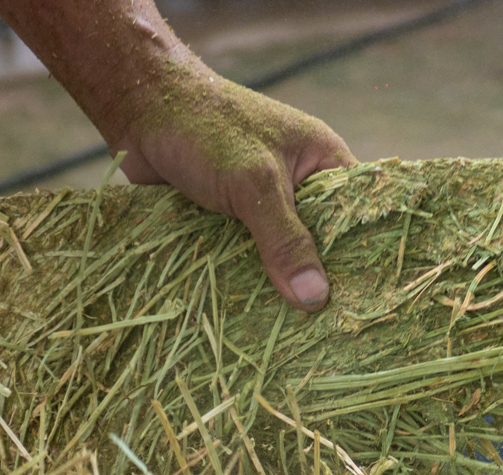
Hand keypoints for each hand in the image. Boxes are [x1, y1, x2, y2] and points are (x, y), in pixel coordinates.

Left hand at [108, 66, 355, 311]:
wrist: (138, 108)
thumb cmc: (206, 130)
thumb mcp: (254, 183)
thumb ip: (285, 240)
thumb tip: (316, 300)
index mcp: (321, 160)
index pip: (358, 214)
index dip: (363, 256)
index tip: (365, 303)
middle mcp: (297, 185)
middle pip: (319, 244)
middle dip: (317, 282)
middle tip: (331, 332)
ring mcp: (260, 205)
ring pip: (279, 257)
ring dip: (277, 288)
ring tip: (293, 337)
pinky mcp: (228, 221)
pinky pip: (246, 259)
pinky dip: (245, 281)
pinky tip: (252, 319)